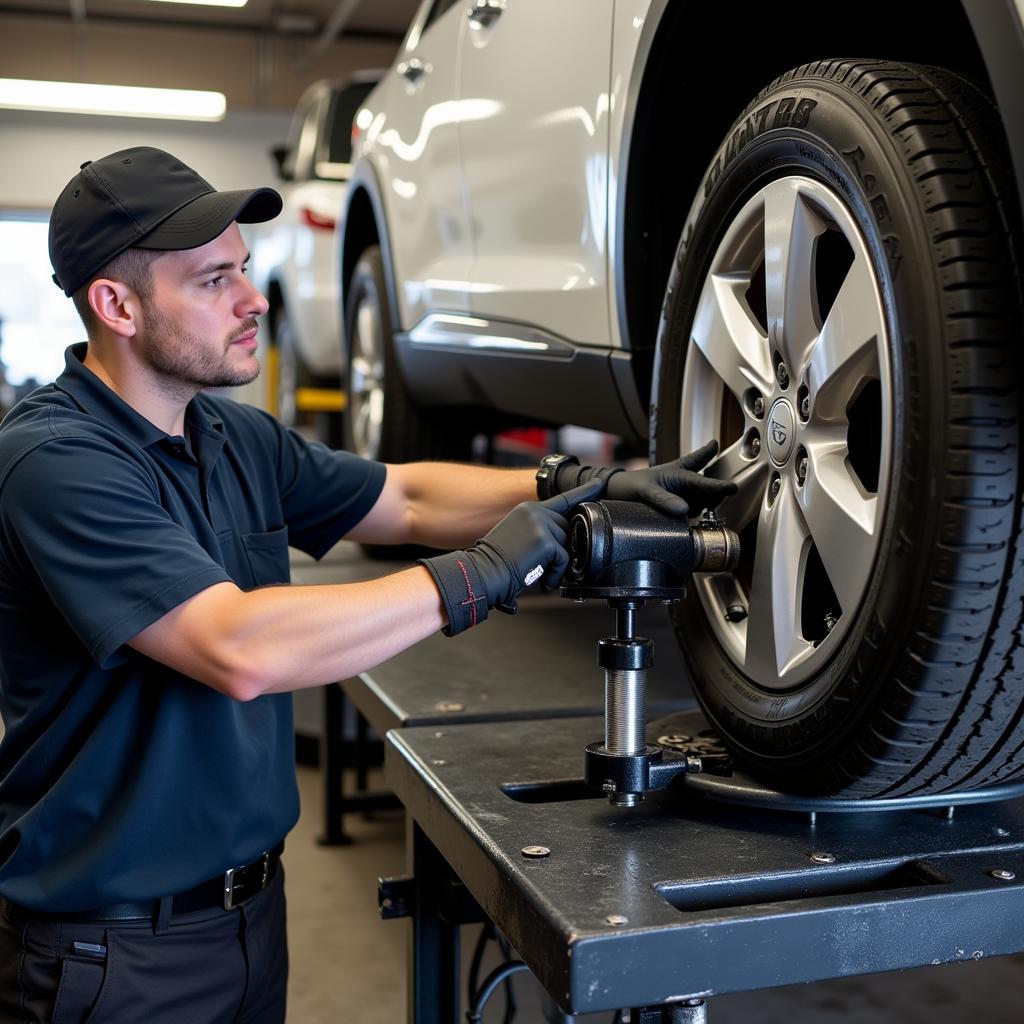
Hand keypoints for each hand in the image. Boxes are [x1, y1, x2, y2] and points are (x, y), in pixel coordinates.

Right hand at [420, 480, 602, 634]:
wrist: (482, 573)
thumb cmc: (496, 562)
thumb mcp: (518, 536)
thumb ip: (540, 531)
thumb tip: (563, 541)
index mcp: (528, 509)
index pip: (563, 499)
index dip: (584, 492)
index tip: (599, 484)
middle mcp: (535, 511)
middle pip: (568, 530)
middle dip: (560, 550)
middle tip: (539, 564)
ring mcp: (540, 524)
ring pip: (567, 545)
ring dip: (557, 565)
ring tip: (536, 570)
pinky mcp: (545, 540)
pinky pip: (564, 560)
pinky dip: (556, 574)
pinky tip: (541, 578)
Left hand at [604, 440, 736, 516]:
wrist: (618, 493)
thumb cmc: (632, 485)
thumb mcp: (646, 490)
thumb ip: (664, 499)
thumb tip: (684, 510)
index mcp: (678, 473)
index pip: (702, 481)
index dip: (718, 485)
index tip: (733, 488)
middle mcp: (684, 484)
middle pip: (708, 488)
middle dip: (716, 491)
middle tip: (724, 493)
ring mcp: (683, 497)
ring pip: (703, 502)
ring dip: (705, 506)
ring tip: (697, 509)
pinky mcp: (679, 509)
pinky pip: (694, 513)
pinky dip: (695, 516)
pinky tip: (690, 519)